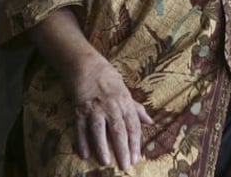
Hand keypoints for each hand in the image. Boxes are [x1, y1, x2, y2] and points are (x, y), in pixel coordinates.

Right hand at [65, 55, 153, 169]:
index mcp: (125, 102)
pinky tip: (84, 154)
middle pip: (118, 130)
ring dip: (102, 147)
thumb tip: (151, 122)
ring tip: (106, 162)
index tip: (137, 158)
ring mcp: (94, 108)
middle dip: (122, 149)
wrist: (87, 66)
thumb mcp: (126, 92)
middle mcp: (111, 106)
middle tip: (125, 165)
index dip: (135, 143)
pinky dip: (82, 141)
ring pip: (99, 130)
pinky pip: (81, 127)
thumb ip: (137, 109)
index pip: (132, 126)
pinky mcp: (79, 109)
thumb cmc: (109, 80)